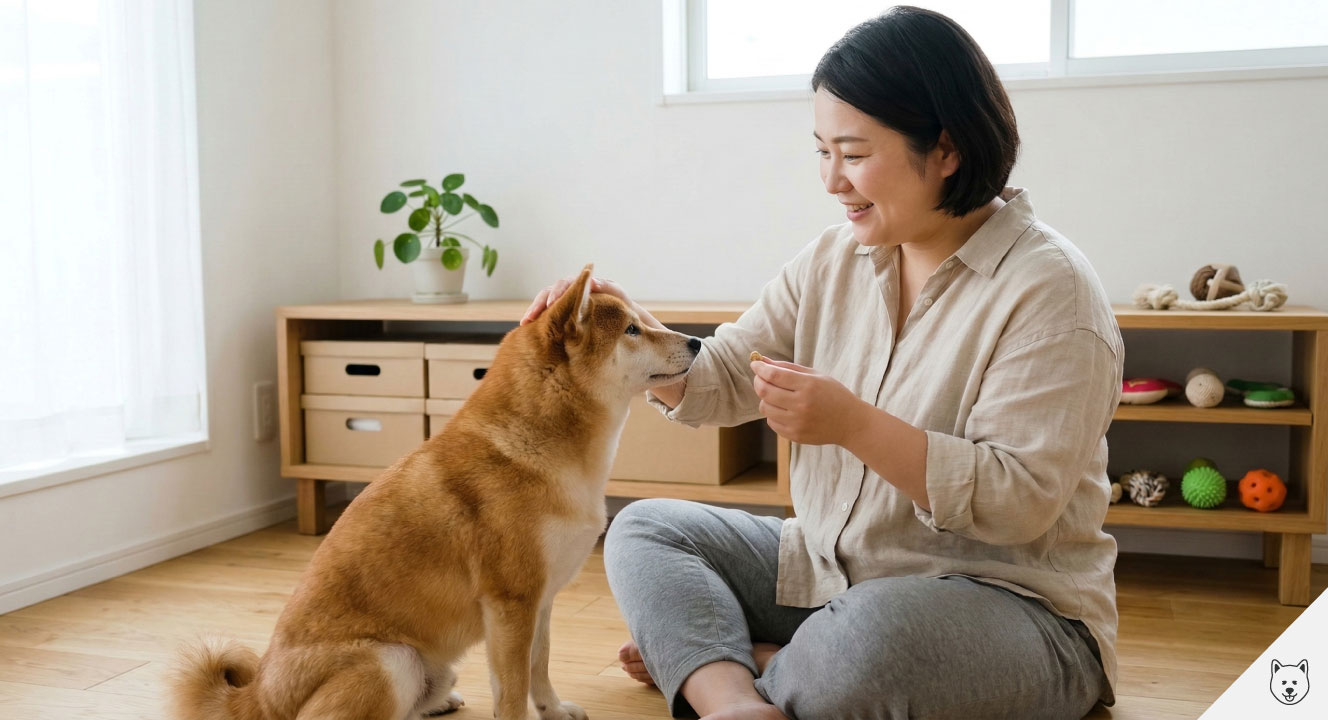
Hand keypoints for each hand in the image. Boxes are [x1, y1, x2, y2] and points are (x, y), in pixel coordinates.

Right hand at [520, 275, 634, 324]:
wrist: (621, 317)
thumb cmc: (620, 304)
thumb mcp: (617, 293)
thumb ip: (607, 286)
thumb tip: (593, 282)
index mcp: (581, 283)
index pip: (565, 284)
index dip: (558, 293)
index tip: (553, 304)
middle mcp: (569, 289)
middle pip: (550, 292)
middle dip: (541, 303)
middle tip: (534, 315)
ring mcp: (563, 301)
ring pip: (544, 302)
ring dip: (534, 310)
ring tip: (525, 323)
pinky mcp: (559, 314)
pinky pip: (544, 314)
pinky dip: (535, 319)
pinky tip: (526, 328)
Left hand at [750, 357, 865, 445]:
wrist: (850, 423)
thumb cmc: (833, 395)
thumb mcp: (815, 375)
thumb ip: (788, 368)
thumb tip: (763, 361)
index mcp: (808, 386)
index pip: (774, 375)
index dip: (760, 367)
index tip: (755, 363)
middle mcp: (801, 405)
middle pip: (764, 391)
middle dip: (758, 381)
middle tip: (761, 377)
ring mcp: (797, 423)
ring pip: (764, 407)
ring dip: (765, 398)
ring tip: (776, 395)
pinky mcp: (795, 436)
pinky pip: (771, 422)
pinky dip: (773, 413)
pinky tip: (784, 409)